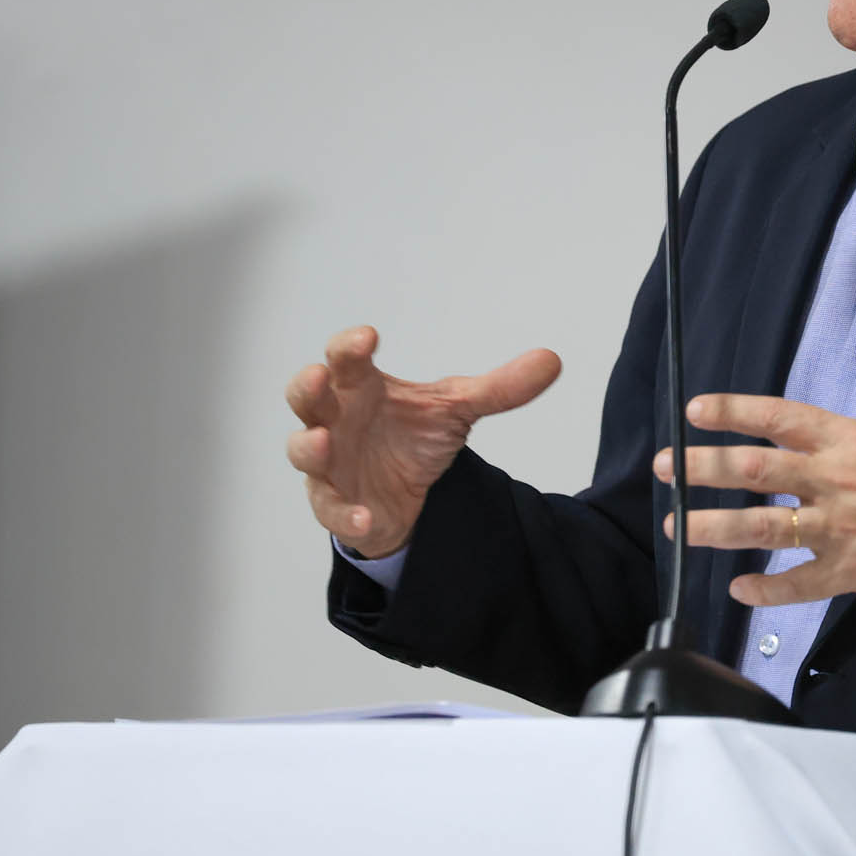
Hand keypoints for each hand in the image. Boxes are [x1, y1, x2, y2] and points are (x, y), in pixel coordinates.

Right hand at [285, 326, 560, 557]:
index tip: (368, 337)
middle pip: (307, 396)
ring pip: (303, 450)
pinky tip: (366, 517)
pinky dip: (346, 514)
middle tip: (318, 377)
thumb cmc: (414, 436)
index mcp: (362, 386)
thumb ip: (500, 388)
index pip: (346, 358)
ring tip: (325, 442)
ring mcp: (330, 462)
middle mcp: (337, 417)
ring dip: (309, 446)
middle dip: (307, 387)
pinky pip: (331, 509)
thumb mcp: (458, 410)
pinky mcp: (335, 502)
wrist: (408, 496)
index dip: (350, 345)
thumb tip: (552, 360)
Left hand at [654, 389, 855, 607]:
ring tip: (678, 528)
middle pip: (753, 471)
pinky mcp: (854, 571)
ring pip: (763, 527)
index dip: (732, 413)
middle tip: (668, 470)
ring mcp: (841, 528)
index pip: (778, 419)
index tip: (696, 411)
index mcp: (850, 441)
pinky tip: (740, 590)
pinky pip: (800, 584)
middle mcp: (835, 480)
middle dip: (703, 469)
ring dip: (715, 527)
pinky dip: (767, 590)